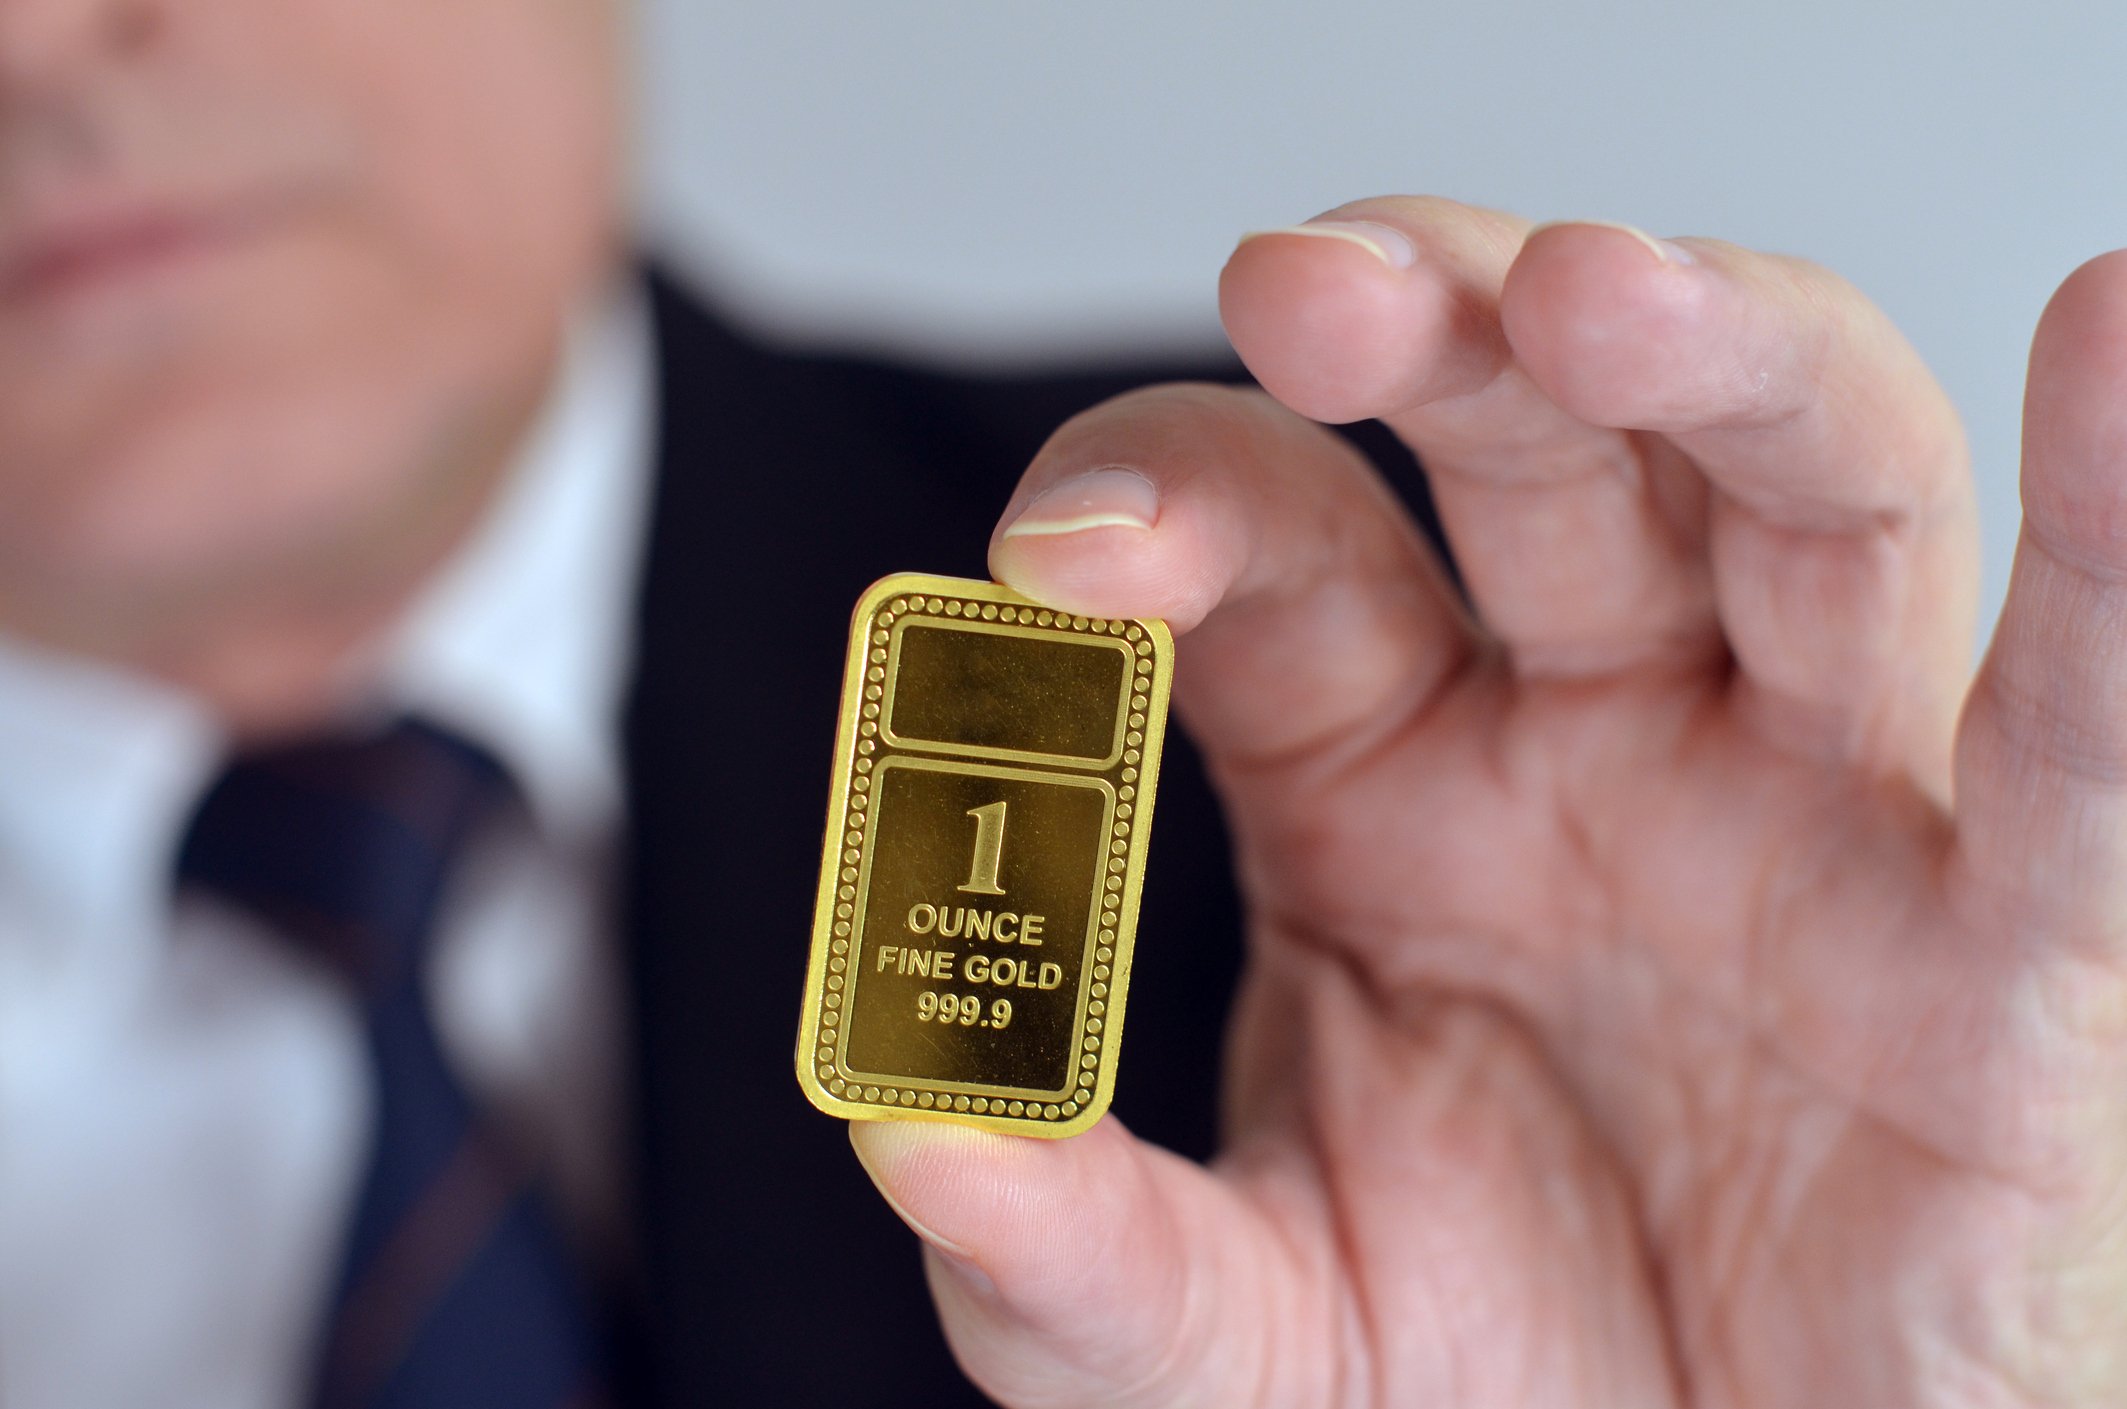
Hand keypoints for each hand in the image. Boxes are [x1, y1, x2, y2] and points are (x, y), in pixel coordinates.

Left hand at [849, 197, 2126, 1405]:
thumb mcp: (1238, 1350)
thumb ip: (1081, 1263)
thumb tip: (919, 1140)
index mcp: (1376, 785)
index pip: (1272, 547)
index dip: (1167, 503)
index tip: (1060, 561)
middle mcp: (1590, 747)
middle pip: (1538, 445)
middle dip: (1435, 330)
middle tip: (1309, 295)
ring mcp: (1801, 820)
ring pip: (1803, 500)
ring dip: (1713, 363)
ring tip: (1594, 295)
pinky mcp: (2004, 963)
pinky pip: (2071, 741)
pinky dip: (2110, 547)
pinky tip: (2106, 346)